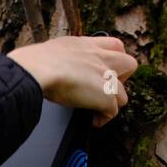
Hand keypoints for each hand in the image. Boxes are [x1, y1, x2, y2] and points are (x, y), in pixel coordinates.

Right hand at [7, 36, 137, 127]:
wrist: (38, 69)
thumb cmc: (36, 63)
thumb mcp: (53, 52)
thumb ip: (63, 58)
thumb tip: (54, 67)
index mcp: (87, 45)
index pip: (115, 46)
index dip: (113, 59)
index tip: (101, 71)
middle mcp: (101, 58)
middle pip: (130, 65)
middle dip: (121, 79)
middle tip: (104, 89)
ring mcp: (106, 77)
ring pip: (124, 93)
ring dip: (112, 102)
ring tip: (97, 109)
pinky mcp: (106, 95)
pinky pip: (113, 112)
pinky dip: (103, 119)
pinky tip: (93, 121)